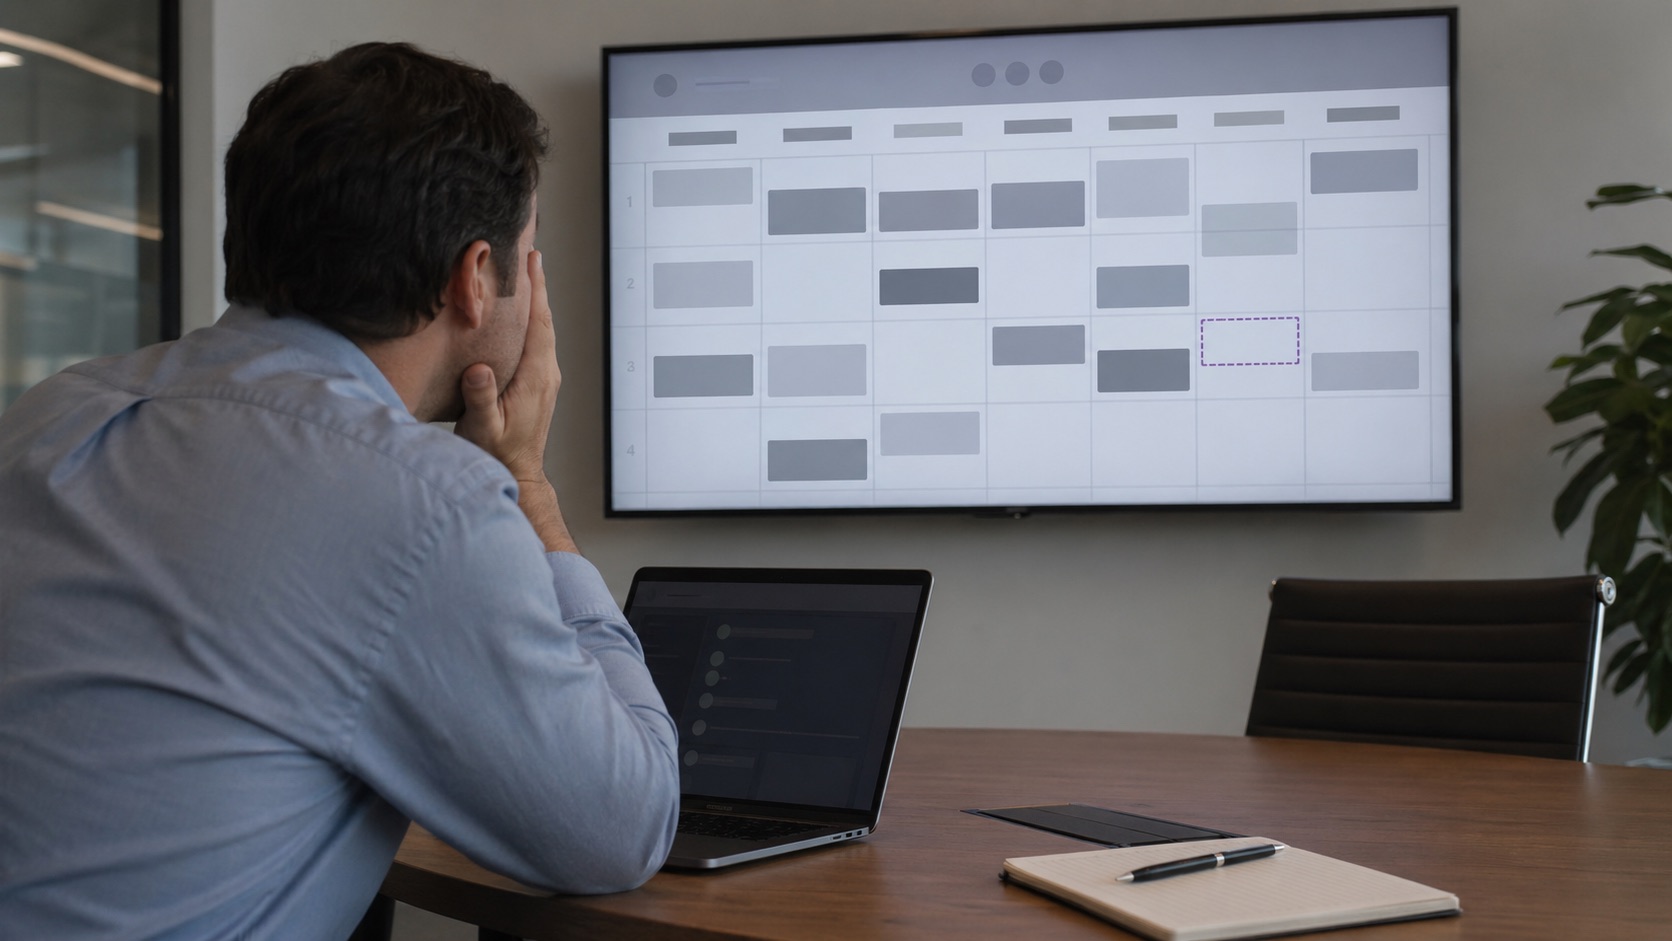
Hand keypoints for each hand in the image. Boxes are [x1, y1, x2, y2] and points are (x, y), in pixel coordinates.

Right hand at [455, 250, 557, 479]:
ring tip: (524, 274)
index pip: (539, 324)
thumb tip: (479, 370)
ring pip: (542, 330)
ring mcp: (545, 377)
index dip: (536, 291)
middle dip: (537, 287)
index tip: (533, 262)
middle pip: (544, 320)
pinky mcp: (539, 382)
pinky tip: (518, 312)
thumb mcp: (482, 427)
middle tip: (529, 255)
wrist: (516, 474)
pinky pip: (537, 342)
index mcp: (536, 377)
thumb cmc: (497, 453)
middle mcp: (546, 373)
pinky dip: (530, 320)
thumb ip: (480, 398)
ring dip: (534, 302)